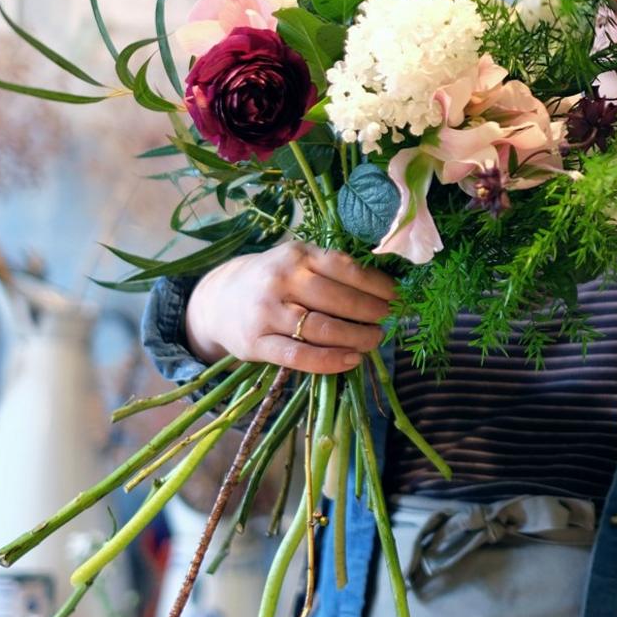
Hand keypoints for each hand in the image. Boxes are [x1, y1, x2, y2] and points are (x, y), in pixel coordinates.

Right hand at [184, 242, 393, 374]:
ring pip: (323, 329)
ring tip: (375, 340)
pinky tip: (351, 360)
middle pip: (339, 300)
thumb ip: (331, 270)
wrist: (218, 299)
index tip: (398, 297)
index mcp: (298, 255)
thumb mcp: (297, 262)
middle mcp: (282, 280)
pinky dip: (330, 361)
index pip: (347, 269)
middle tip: (389, 322)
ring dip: (357, 337)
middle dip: (372, 313)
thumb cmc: (273, 280)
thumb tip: (385, 290)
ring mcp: (267, 312)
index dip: (378, 286)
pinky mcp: (256, 343)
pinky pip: (299, 356)